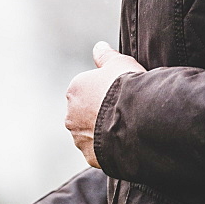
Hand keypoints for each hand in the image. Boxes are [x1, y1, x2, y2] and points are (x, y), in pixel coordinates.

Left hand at [65, 41, 145, 167]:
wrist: (134, 118)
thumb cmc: (126, 86)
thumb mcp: (118, 63)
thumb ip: (106, 56)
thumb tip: (98, 47)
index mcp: (74, 91)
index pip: (87, 91)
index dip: (105, 91)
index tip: (120, 93)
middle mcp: (70, 116)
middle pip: (86, 113)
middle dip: (100, 113)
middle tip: (122, 111)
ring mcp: (78, 138)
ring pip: (90, 134)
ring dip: (102, 131)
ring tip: (124, 127)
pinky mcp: (89, 156)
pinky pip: (99, 151)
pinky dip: (108, 147)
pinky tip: (122, 141)